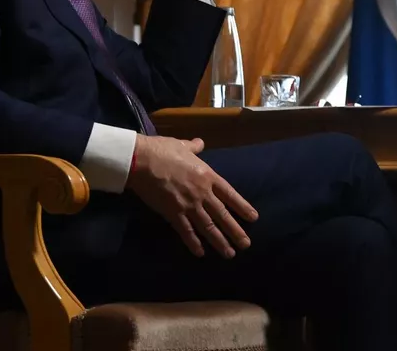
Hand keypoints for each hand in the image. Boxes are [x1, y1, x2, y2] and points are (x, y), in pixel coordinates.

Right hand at [126, 135, 259, 257]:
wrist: (142, 161)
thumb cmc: (162, 150)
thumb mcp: (182, 145)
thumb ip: (194, 148)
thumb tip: (200, 143)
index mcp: (208, 176)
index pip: (230, 195)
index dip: (243, 207)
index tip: (253, 218)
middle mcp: (202, 193)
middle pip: (222, 215)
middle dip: (235, 231)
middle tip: (246, 244)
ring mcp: (189, 205)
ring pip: (208, 227)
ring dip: (219, 241)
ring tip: (230, 254)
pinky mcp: (173, 214)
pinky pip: (186, 231)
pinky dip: (193, 243)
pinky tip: (200, 253)